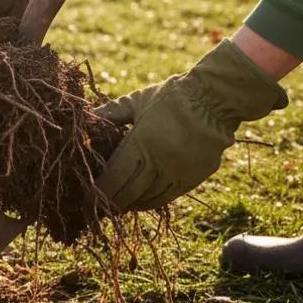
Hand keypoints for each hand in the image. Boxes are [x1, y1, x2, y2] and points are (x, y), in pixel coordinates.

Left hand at [97, 41, 287, 211]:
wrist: (216, 100)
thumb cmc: (171, 97)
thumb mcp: (137, 101)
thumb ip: (112, 113)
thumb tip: (87, 117)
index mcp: (141, 144)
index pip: (114, 177)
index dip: (98, 191)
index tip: (86, 198)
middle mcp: (159, 163)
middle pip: (128, 193)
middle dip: (110, 202)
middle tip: (98, 206)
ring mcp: (178, 173)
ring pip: (148, 199)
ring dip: (130, 205)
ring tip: (116, 205)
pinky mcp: (194, 178)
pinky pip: (168, 197)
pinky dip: (150, 202)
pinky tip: (140, 201)